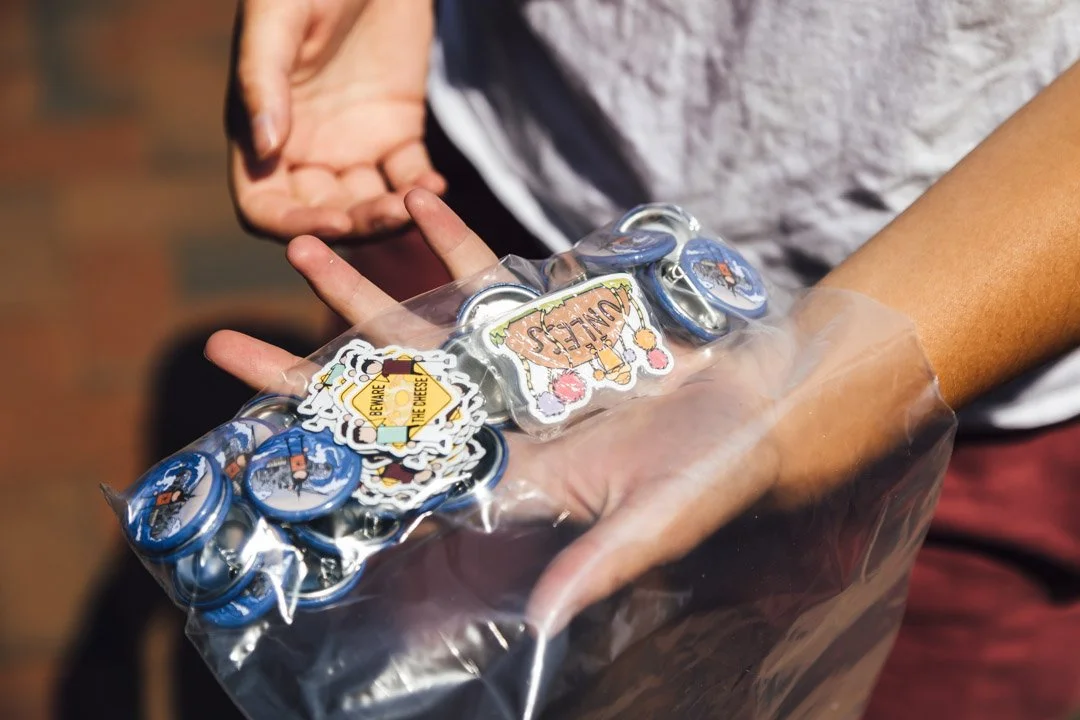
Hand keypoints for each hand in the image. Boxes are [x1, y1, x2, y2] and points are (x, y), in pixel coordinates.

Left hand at [205, 190, 940, 634]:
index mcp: (516, 478)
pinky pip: (493, 274)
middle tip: (226, 343)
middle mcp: (503, 423)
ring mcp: (523, 369)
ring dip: (364, 286)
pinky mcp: (554, 325)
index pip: (403, 472)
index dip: (332, 459)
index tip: (259, 441)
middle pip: (385, 393)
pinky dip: (456, 238)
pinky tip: (416, 198)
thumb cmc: (722, 477)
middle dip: (307, 371)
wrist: (767, 409)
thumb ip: (604, 563)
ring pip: (425, 325)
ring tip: (304, 243)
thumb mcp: (666, 521)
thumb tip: (542, 620)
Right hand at [227, 0, 444, 239]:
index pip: (263, 206)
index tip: (332, 223)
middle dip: (354, 224)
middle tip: (391, 212)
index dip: (293, 226)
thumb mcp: (277, 18)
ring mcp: (352, 146)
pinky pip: (408, 178)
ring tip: (416, 202)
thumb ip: (263, 81)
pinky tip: (437, 187)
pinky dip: (422, 190)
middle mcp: (304, 150)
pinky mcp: (396, 133)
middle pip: (322, 216)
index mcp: (261, 131)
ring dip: (390, 215)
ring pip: (368, 205)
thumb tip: (264, 150)